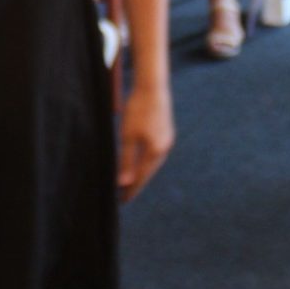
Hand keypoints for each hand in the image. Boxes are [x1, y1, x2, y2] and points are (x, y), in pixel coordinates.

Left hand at [118, 86, 174, 201]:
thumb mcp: (127, 136)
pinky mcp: (166, 132)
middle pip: (148, 172)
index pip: (140, 177)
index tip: (122, 201)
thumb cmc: (137, 110)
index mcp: (155, 151)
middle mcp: (164, 148)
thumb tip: (124, 183)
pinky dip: (146, 161)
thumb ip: (126, 160)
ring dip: (141, 173)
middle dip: (136, 183)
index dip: (131, 189)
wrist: (152, 87)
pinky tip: (141, 161)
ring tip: (131, 181)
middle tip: (124, 195)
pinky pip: (155, 153)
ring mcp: (167, 140)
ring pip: (152, 163)